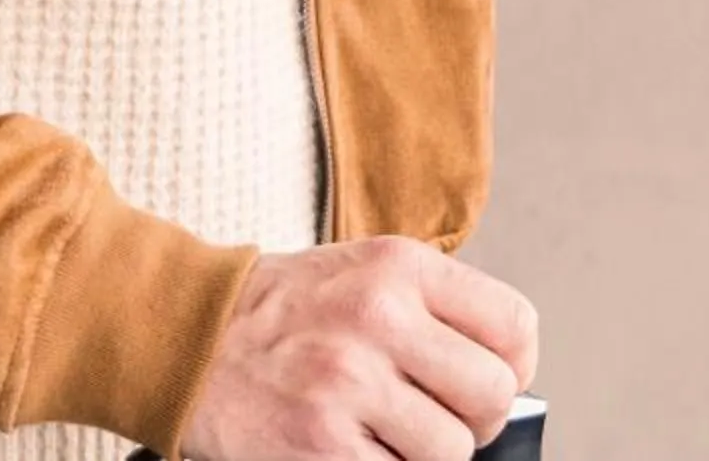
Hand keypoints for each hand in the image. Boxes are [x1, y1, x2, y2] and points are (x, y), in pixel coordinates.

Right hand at [180, 236, 536, 460]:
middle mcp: (380, 317)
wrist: (193, 336)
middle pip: (492, 394)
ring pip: (452, 450)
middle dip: (475, 420)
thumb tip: (506, 380)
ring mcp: (348, 382)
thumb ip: (435, 312)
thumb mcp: (367, 274)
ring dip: (428, 455)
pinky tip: (358, 450)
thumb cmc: (291, 312)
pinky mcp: (320, 443)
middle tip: (437, 417)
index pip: (514, 325)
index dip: (515, 366)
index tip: (490, 380)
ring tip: (389, 435)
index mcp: (402, 267)